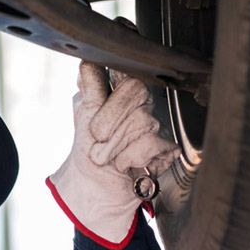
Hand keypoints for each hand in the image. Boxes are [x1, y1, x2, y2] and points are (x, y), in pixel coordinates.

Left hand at [46, 61, 176, 248]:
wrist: (94, 189)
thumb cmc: (88, 150)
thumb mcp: (83, 114)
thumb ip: (90, 88)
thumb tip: (89, 61)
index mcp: (121, 89)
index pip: (127, 69)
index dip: (116, 79)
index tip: (102, 100)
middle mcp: (141, 103)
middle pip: (135, 90)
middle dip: (108, 120)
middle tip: (97, 138)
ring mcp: (156, 124)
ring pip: (141, 120)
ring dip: (115, 145)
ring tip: (110, 156)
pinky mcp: (166, 148)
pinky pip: (150, 143)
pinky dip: (131, 159)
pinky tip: (128, 165)